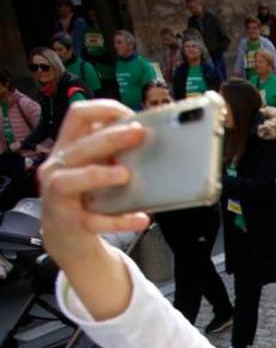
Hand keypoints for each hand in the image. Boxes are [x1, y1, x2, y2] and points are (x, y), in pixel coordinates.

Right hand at [38, 100, 148, 268]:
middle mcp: (58, 167)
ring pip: (72, 180)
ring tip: (126, 175)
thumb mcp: (92, 169)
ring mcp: (59, 195)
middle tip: (138, 134)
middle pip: (80, 146)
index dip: (103, 109)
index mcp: (67, 148)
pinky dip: (119, 220)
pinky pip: (94, 220)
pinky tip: (141, 219)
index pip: (78, 115)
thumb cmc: (84, 197)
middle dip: (110, 138)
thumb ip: (111, 154)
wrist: (65, 238)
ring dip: (100, 175)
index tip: (130, 114)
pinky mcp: (70, 222)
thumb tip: (147, 138)